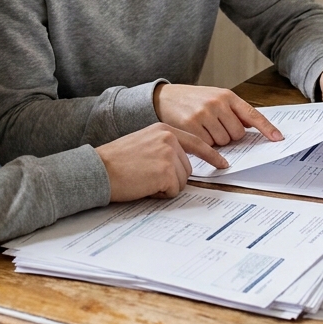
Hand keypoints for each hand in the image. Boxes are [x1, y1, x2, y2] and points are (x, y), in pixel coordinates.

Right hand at [95, 123, 228, 201]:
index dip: (211, 156)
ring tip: (143, 179)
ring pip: (182, 181)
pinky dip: (160, 194)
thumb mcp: (143, 143)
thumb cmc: (116, 161)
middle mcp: (169, 138)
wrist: (99, 169)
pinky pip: (174, 191)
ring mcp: (169, 154)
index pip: (196, 142)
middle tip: (147, 176)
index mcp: (164, 129)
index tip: (223, 164)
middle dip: (172, 178)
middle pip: (188, 168)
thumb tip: (181, 165)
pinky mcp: (166, 172)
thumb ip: (164, 148)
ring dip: (165, 186)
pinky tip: (144, 185)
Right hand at [153, 84, 282, 146]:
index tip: (278, 138)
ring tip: (204, 129)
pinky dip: (204, 144)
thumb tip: (253, 126)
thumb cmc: (192, 100)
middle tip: (216, 128)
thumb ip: (233, 110)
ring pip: (224, 142)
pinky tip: (196, 133)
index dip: (267, 128)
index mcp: (227, 95)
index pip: (252, 114)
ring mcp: (204, 114)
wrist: (163, 97)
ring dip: (216, 141)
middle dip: (229, 136)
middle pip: (238, 134)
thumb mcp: (214, 97)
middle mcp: (217, 103)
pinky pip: (208, 145)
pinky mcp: (191, 126)